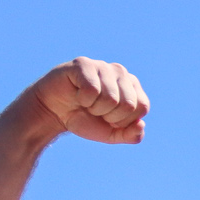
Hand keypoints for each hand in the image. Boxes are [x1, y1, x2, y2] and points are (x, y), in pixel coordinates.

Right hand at [29, 58, 148, 144]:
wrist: (56, 114)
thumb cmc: (86, 119)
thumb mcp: (112, 134)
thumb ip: (132, 135)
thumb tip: (141, 124)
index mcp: (132, 87)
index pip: (142, 106)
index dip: (125, 121)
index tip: (110, 118)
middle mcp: (121, 72)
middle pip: (128, 104)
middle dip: (110, 116)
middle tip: (96, 111)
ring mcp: (103, 66)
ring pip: (111, 98)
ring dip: (95, 108)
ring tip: (86, 102)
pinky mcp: (84, 64)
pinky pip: (93, 89)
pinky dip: (83, 99)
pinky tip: (77, 94)